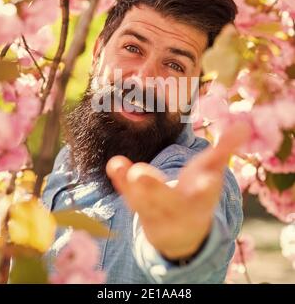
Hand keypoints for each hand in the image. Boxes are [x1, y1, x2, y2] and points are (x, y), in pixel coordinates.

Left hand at [106, 122, 249, 259]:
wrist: (181, 233)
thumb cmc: (198, 195)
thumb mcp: (214, 174)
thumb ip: (225, 150)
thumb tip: (244, 126)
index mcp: (200, 200)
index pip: (204, 195)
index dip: (206, 187)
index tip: (208, 182)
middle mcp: (176, 207)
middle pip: (164, 201)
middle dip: (153, 190)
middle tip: (140, 175)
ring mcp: (153, 208)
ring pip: (139, 199)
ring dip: (128, 183)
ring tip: (117, 165)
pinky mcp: (136, 203)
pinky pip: (126, 192)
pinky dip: (119, 179)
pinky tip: (114, 164)